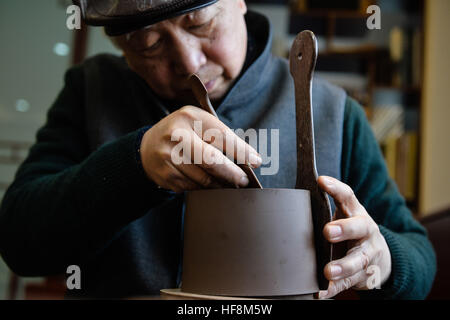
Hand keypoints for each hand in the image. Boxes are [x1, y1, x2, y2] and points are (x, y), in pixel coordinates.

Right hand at [140, 105, 261, 192]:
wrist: (148, 147)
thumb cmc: (182, 133)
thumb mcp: (198, 124)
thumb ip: (220, 136)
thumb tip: (249, 158)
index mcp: (190, 117)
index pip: (221, 135)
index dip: (241, 151)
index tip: (256, 161)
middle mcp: (177, 135)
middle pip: (211, 160)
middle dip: (232, 173)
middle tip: (244, 180)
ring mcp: (168, 156)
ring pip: (203, 177)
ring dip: (221, 184)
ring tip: (230, 184)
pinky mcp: (165, 175)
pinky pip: (192, 187)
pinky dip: (205, 189)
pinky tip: (211, 186)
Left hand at [317, 176, 391, 298]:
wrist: (381, 258)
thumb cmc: (354, 231)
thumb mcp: (346, 215)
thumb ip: (327, 205)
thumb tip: (299, 194)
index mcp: (357, 213)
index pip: (348, 196)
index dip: (336, 188)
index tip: (321, 181)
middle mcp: (365, 232)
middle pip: (359, 228)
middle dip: (344, 229)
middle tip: (328, 231)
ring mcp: (367, 255)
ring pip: (357, 261)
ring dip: (342, 267)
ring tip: (328, 272)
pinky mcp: (363, 276)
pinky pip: (348, 284)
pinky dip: (334, 289)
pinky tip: (320, 292)